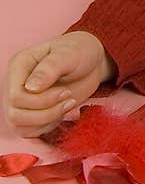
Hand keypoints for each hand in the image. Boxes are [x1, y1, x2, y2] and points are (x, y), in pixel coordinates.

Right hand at [1, 32, 115, 137]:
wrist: (90, 63)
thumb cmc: (80, 52)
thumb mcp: (69, 54)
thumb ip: (50, 68)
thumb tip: (31, 87)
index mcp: (19, 65)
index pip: (16, 96)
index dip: (41, 101)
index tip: (65, 92)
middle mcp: (16, 84)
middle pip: (15, 114)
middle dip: (46, 112)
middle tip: (69, 99)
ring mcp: (21, 100)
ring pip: (19, 126)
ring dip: (47, 121)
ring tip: (67, 105)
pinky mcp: (30, 112)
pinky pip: (28, 131)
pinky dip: (46, 127)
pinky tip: (61, 113)